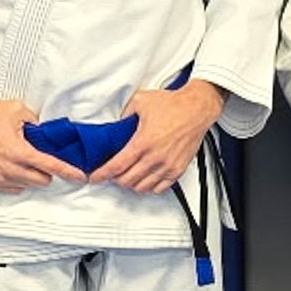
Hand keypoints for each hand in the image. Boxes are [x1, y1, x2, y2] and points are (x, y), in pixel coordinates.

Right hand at [0, 96, 87, 192]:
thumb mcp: (16, 110)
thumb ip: (35, 120)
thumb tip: (43, 129)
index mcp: (19, 152)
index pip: (50, 166)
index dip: (68, 172)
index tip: (79, 177)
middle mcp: (10, 168)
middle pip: (42, 181)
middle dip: (47, 172)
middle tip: (43, 160)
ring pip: (27, 186)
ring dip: (31, 176)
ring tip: (24, 160)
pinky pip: (12, 188)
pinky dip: (17, 181)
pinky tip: (13, 167)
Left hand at [90, 79, 225, 194]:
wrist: (197, 109)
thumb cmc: (173, 104)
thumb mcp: (140, 102)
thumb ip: (124, 114)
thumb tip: (116, 124)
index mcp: (142, 142)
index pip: (116, 166)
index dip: (102, 174)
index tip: (94, 177)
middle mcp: (155, 157)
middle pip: (127, 180)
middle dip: (115, 179)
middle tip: (111, 173)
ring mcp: (167, 166)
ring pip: (142, 187)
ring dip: (131, 184)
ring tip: (127, 176)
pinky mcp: (178, 169)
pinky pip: (160, 188)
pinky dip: (149, 187)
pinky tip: (145, 180)